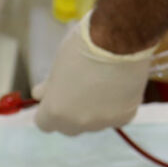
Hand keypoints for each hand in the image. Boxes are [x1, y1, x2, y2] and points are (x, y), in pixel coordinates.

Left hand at [32, 13, 153, 134]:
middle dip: (71, 112)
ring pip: (94, 122)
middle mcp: (78, 122)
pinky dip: (116, 105)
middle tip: (80, 89)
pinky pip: (116, 116)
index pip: (44, 123)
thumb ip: (51, 86)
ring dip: (94, 110)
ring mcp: (103, 122)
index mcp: (55, 110)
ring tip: (104, 83)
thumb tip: (41, 94)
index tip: (56, 96)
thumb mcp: (58, 64)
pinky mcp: (125, 117)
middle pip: (69, 127)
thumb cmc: (83, 46)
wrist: (120, 39)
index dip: (50, 108)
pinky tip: (119, 86)